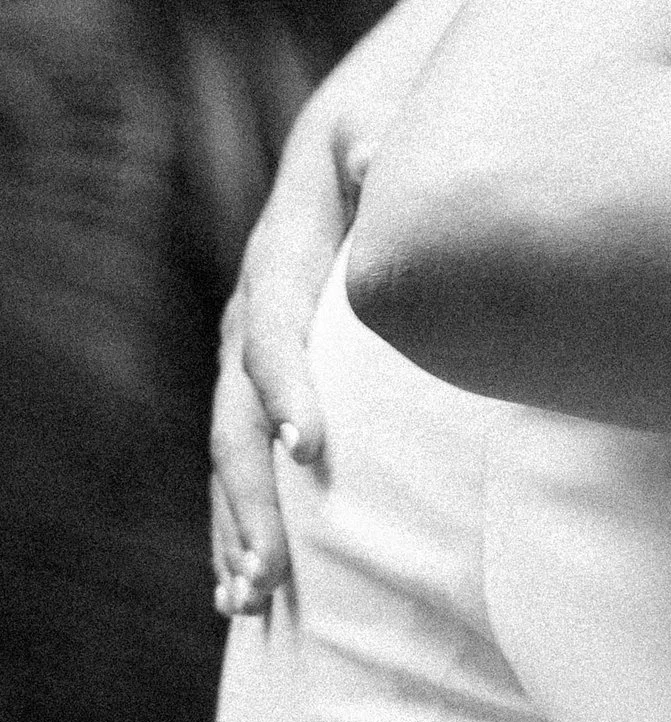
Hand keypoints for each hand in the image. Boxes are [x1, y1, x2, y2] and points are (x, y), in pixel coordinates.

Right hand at [209, 94, 364, 618]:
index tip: (312, 447)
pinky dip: (239, 525)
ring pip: (230, 452)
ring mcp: (251, 351)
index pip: (274, 331)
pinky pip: (243, 461)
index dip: (286, 387)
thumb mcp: (382, 122)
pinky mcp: (266, 380)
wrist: (360, 127)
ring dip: (238, 526)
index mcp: (282, 256)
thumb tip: (377, 159)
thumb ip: (380, 146)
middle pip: (236, 415)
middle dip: (253, 495)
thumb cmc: (389, 130)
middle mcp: (254, 311)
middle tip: (273, 570)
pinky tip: (238, 596)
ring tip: (250, 599)